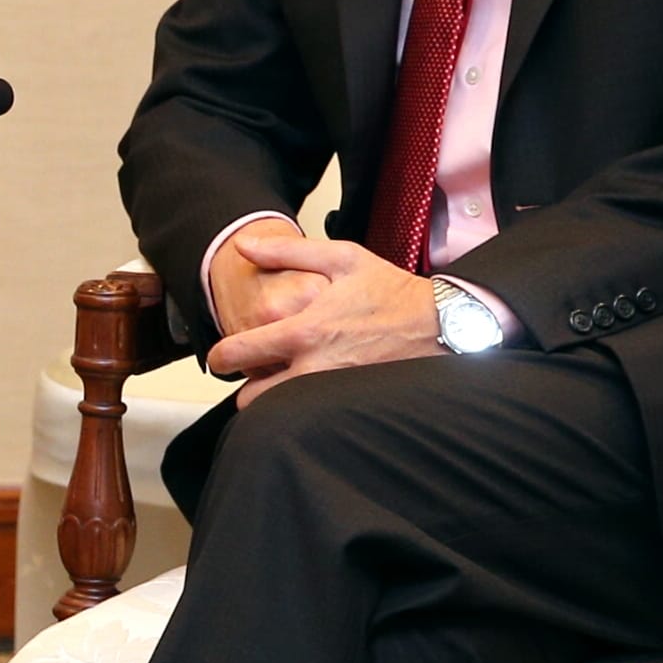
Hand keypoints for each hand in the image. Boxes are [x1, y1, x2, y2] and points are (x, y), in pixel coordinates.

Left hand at [200, 227, 441, 397]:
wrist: (444, 324)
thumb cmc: (392, 291)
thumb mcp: (342, 258)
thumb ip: (286, 252)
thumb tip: (242, 245)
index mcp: (304, 332)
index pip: (237, 355)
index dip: (219, 357)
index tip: (220, 357)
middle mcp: (313, 369)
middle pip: (251, 399)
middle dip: (247, 386)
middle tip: (256, 371)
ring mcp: (332, 393)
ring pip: (278, 413)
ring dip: (272, 400)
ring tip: (282, 378)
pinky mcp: (349, 406)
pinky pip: (309, 416)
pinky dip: (301, 407)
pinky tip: (309, 387)